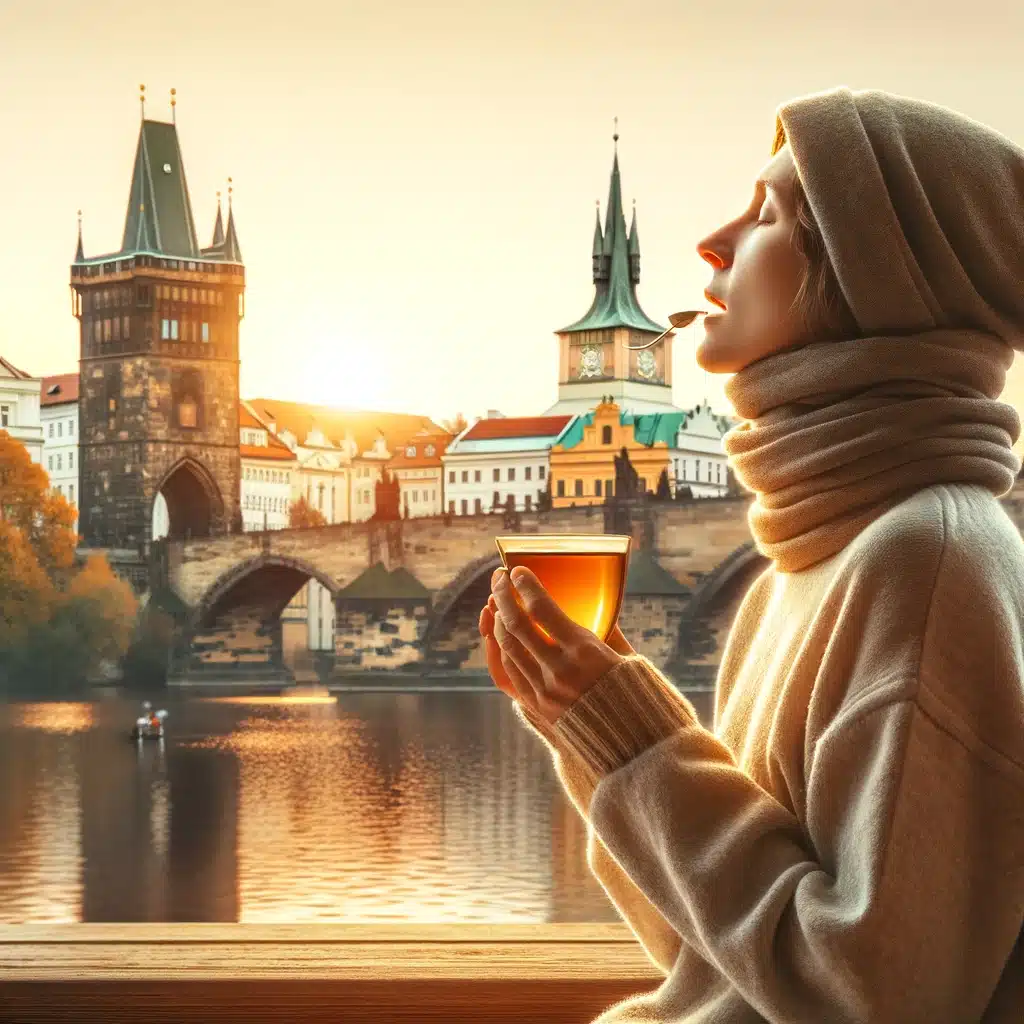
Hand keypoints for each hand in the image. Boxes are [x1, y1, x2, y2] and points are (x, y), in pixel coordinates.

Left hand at [477, 565, 634, 725]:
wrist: (636, 752)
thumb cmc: (642, 700)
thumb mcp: (630, 659)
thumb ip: (611, 631)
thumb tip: (603, 607)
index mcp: (585, 652)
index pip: (542, 610)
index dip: (526, 586)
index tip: (518, 570)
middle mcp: (559, 670)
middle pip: (517, 624)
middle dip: (503, 596)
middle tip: (498, 577)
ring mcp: (545, 691)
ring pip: (509, 647)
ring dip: (499, 620)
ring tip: (499, 603)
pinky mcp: (539, 708)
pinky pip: (512, 672)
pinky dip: (504, 648)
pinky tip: (505, 636)